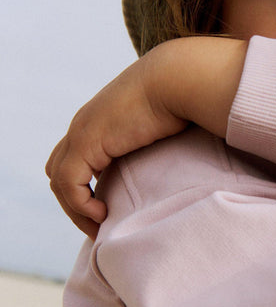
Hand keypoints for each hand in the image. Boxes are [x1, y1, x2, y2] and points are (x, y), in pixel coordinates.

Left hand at [46, 37, 246, 237]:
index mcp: (101, 125)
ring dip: (75, 210)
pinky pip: (68, 182)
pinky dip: (80, 204)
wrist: (178, 80)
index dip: (86, 191)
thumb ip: (161, 148)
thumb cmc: (183, 103)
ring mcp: (82, 133)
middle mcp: (85, 127)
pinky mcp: (87, 141)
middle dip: (75, 204)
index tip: (110, 214)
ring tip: (101, 227)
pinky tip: (103, 215)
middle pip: (59, 171)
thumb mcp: (166, 131)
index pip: (76, 162)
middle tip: (101, 226)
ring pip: (58, 181)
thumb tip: (186, 168)